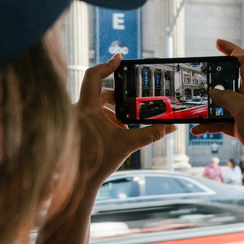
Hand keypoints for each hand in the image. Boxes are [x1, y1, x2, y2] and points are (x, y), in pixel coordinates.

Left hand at [76, 54, 175, 185]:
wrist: (78, 183)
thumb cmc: (97, 163)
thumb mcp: (127, 145)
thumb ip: (150, 134)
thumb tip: (171, 127)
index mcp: (85, 108)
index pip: (94, 75)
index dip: (107, 65)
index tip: (120, 59)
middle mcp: (75, 109)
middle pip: (98, 92)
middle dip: (117, 99)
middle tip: (132, 104)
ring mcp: (72, 118)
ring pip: (94, 105)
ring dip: (111, 112)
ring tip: (123, 126)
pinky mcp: (73, 126)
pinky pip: (88, 114)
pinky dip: (102, 119)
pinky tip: (113, 133)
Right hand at [191, 40, 243, 174]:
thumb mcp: (243, 109)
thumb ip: (226, 97)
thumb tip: (212, 91)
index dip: (232, 49)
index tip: (218, 43)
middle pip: (229, 82)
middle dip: (213, 80)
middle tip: (199, 80)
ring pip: (221, 104)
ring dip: (207, 107)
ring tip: (193, 108)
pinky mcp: (240, 128)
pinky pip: (220, 122)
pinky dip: (209, 125)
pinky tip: (197, 130)